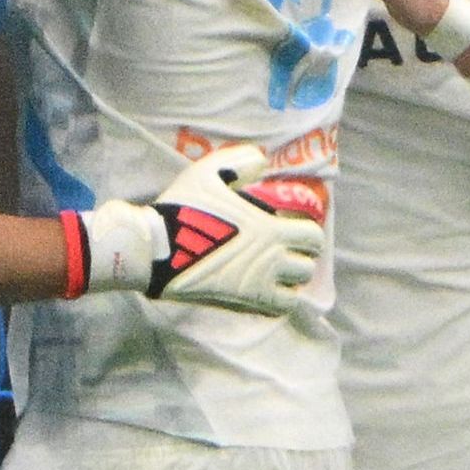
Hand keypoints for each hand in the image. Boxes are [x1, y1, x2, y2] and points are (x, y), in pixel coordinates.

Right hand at [76, 143, 324, 317]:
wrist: (157, 251)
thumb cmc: (182, 209)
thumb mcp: (208, 171)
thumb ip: (239, 160)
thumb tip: (262, 161)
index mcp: (270, 228)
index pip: (312, 236)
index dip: (306, 233)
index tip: (293, 229)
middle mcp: (271, 259)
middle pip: (307, 265)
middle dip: (299, 258)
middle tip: (284, 252)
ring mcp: (258, 285)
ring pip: (296, 290)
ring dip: (289, 281)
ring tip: (275, 273)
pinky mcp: (243, 303)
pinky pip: (278, 308)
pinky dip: (277, 300)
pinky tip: (263, 289)